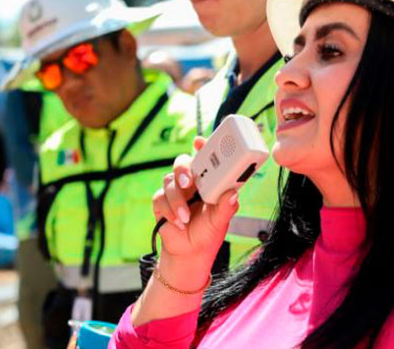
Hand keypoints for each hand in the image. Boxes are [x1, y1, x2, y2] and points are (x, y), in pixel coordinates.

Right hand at [152, 137, 238, 263]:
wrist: (190, 252)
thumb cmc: (208, 232)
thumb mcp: (221, 221)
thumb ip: (226, 207)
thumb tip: (233, 194)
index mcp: (208, 180)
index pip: (204, 158)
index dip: (202, 146)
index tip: (199, 142)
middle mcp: (191, 182)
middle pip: (181, 163)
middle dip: (182, 169)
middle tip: (188, 182)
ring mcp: (175, 191)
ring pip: (169, 181)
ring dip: (177, 200)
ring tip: (186, 217)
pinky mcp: (161, 202)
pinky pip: (159, 198)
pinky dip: (169, 210)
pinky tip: (178, 222)